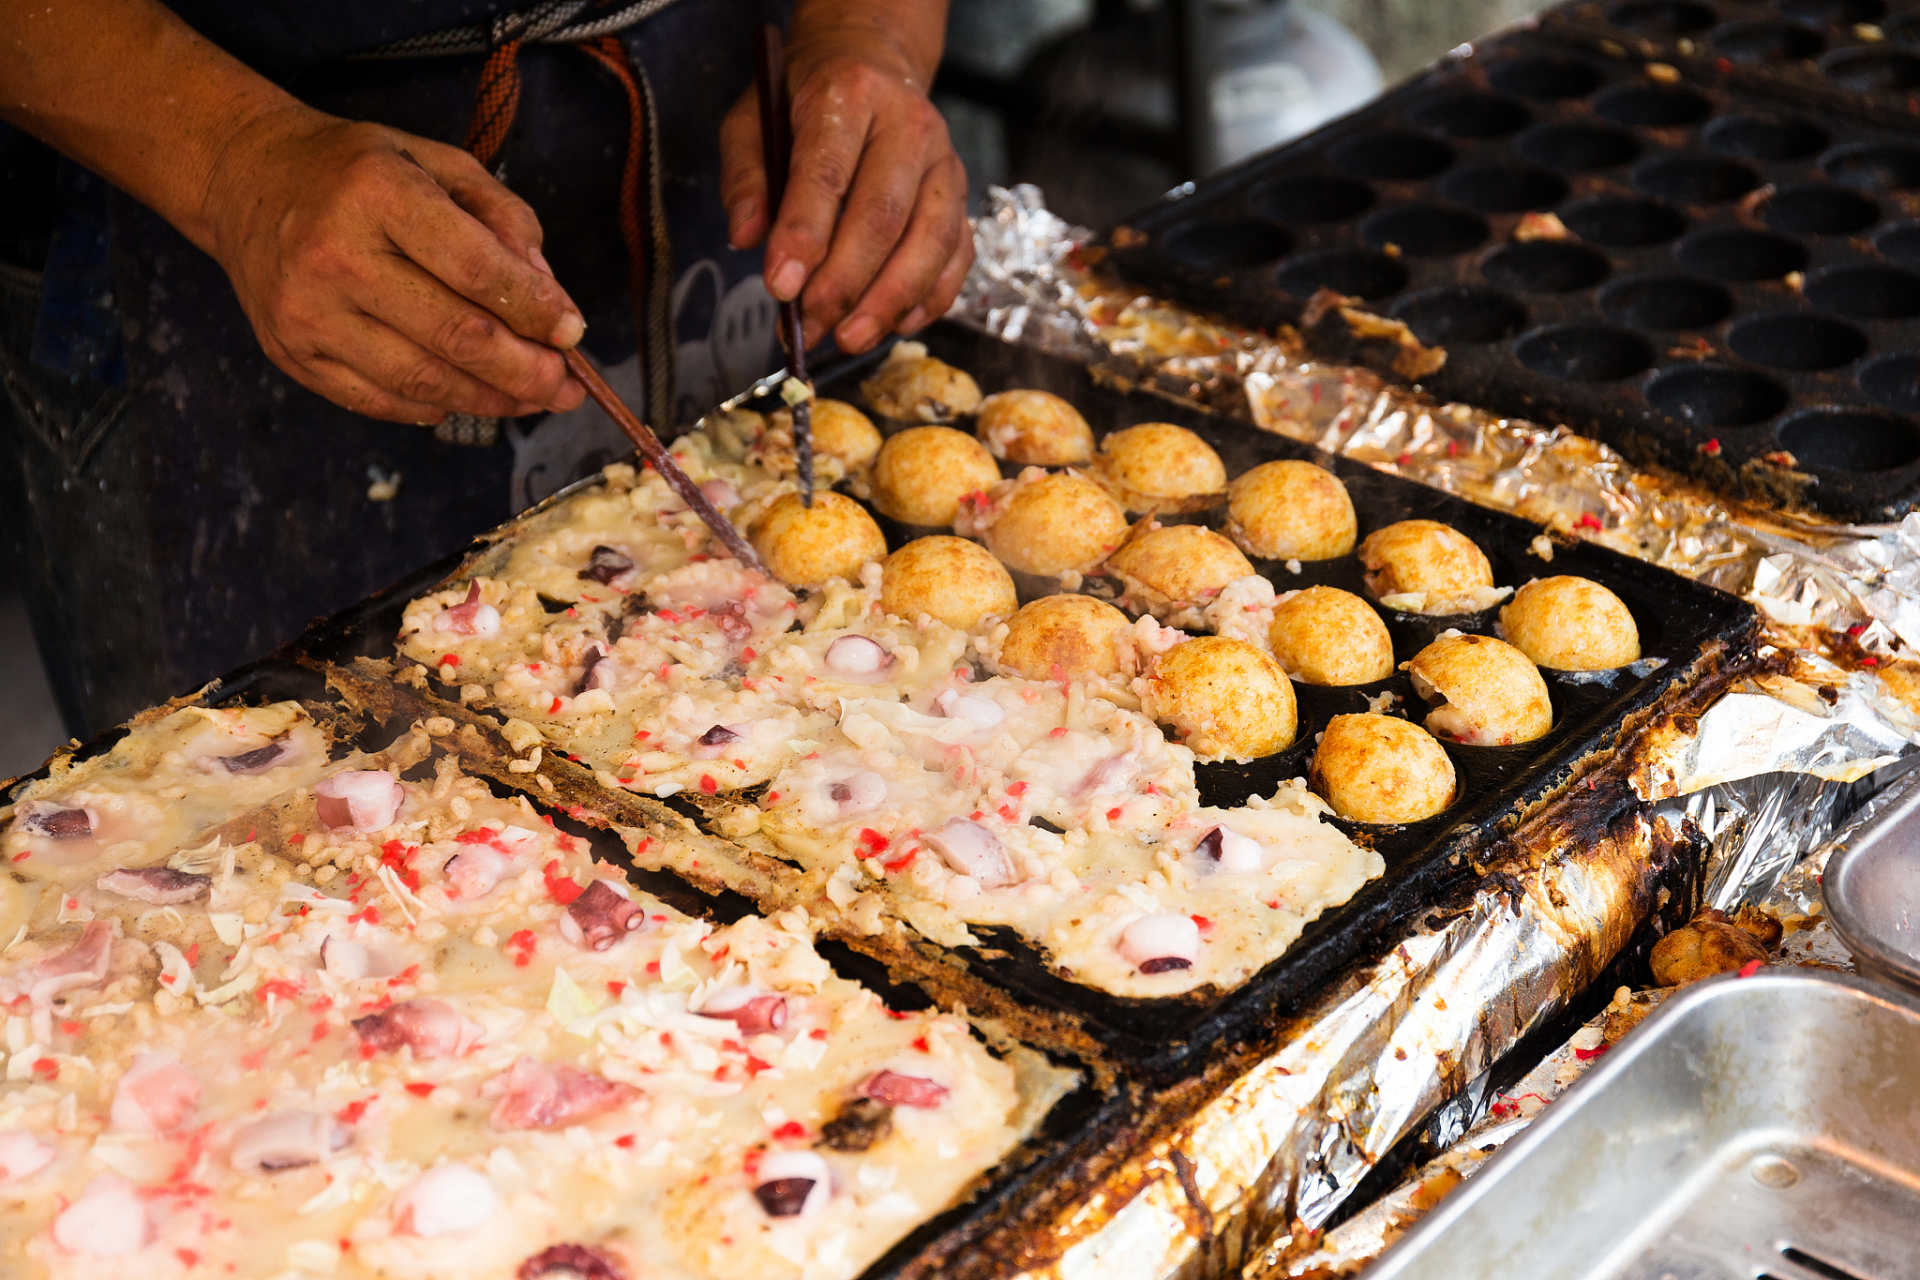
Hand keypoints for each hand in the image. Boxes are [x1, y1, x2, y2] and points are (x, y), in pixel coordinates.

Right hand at [201, 108, 587, 423]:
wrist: (247, 182)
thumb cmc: (359, 172)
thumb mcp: (438, 164)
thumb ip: (504, 221)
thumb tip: (549, 300)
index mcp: (377, 193)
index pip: (476, 269)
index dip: (535, 310)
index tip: (573, 334)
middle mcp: (335, 255)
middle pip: (456, 337)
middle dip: (527, 372)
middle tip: (566, 388)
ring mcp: (307, 313)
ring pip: (423, 381)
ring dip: (491, 401)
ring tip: (532, 399)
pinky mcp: (291, 355)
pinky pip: (381, 402)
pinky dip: (436, 407)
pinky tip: (469, 398)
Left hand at [720, 13, 970, 354]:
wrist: (872, 63)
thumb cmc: (805, 101)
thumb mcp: (754, 120)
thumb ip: (745, 177)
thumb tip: (747, 238)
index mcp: (849, 95)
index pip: (827, 174)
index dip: (804, 236)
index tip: (780, 287)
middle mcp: (908, 125)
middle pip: (883, 216)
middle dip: (845, 283)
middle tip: (812, 328)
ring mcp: (944, 161)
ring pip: (931, 241)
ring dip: (890, 301)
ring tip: (850, 339)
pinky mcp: (961, 195)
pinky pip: (958, 255)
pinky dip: (930, 297)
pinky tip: (895, 324)